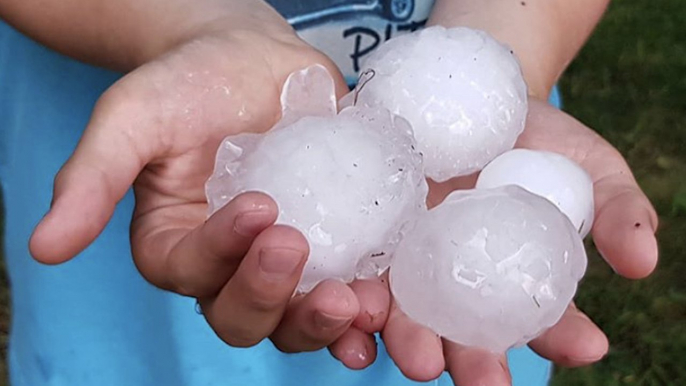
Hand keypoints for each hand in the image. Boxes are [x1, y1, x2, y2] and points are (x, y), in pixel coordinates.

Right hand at [28, 6, 388, 358]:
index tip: (257, 206)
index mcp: (181, 246)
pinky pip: (353, 282)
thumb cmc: (185, 83)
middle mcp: (234, 265)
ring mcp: (291, 258)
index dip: (223, 255)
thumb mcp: (132, 119)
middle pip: (247, 316)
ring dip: (326, 321)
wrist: (251, 58)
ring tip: (356, 303)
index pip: (194, 274)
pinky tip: (387, 301)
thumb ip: (92, 178)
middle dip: (273, 297)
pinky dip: (371, 303)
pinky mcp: (337, 239)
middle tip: (299, 249)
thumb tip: (42, 247)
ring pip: (299, 315)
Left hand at [374, 98, 658, 384]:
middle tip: (477, 376)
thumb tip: (644, 263)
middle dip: (468, 359)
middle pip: (460, 332)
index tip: (585, 344)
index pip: (542, 320)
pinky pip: (350, 264)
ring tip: (411, 350)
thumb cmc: (538, 139)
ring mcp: (405, 258)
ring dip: (401, 336)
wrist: (469, 96)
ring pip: (398, 311)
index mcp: (512, 279)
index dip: (562, 336)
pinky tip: (347, 299)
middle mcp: (456, 281)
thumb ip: (618, 212)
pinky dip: (344, 290)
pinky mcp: (365, 228)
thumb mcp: (590, 166)